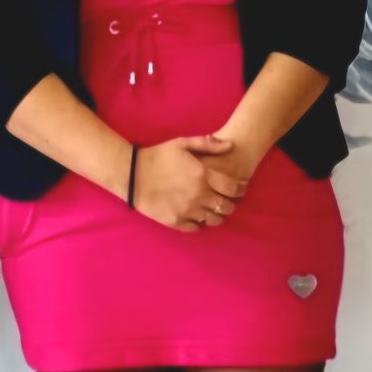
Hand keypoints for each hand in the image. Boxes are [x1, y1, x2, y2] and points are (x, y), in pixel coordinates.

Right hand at [130, 136, 250, 231]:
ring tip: (212, 210)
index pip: (233, 188)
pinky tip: (197, 216)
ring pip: (214, 220)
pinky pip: (197, 228)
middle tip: (226, 201)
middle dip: (229, 204)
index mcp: (203, 176)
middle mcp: (199, 195)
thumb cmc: (158, 156)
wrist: (132, 175)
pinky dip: (200, 223)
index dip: (240, 189)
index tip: (239, 189)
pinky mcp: (176, 221)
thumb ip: (207, 144)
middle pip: (226, 207)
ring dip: (217, 215)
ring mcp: (188, 210)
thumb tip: (230, 145)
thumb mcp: (182, 143)